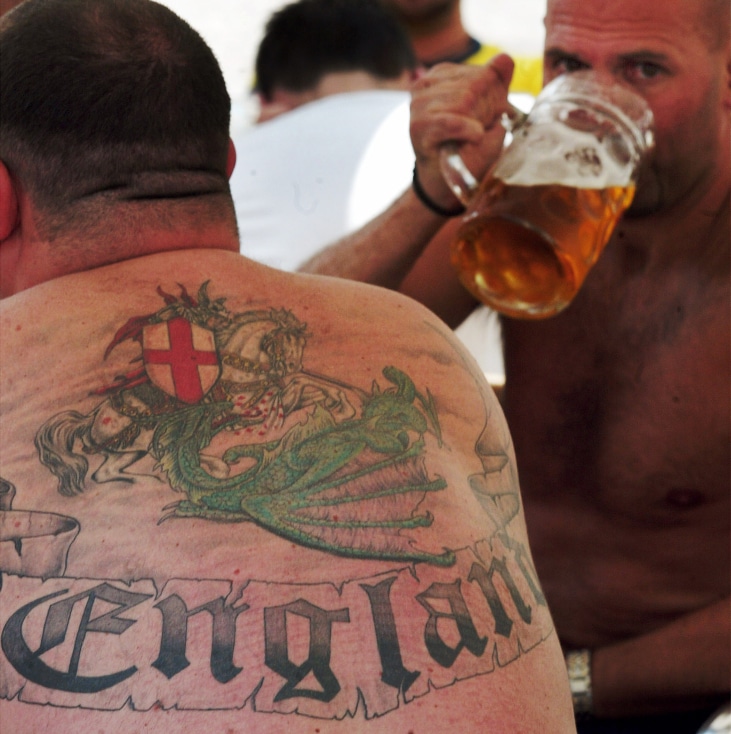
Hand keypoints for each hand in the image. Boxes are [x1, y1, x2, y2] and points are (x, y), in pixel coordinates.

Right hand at [409, 54, 514, 210]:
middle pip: (476, 85)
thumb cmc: (468, 148)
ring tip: (469, 138)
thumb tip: (505, 58)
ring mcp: (419, 104)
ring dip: (477, 124)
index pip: (484, 73)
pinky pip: (453, 121)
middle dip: (486, 112)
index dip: (495, 100)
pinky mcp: (419, 127)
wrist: (446, 183)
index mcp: (442, 74)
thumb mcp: (490, 112)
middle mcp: (425, 83)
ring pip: (466, 100)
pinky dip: (468, 130)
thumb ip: (497, 83)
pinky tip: (473, 137)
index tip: (487, 119)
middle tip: (478, 132)